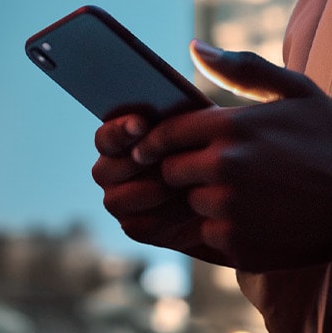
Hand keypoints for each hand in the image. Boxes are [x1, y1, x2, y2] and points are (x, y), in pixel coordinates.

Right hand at [92, 114, 232, 265]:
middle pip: (105, 171)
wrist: (226, 187)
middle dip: (135, 166)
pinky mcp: (135, 227)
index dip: (120, 130)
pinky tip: (192, 206)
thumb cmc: (206, 146)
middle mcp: (110, 172)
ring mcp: (119, 201)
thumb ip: (175, 116)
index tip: (142, 125)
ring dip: (152, 191)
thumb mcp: (195, 126)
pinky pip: (139, 226)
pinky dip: (165, 217)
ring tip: (186, 183)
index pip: (106, 137)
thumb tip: (164, 105)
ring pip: (117, 200)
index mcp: (117, 142)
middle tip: (166, 161)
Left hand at [126, 40, 331, 272]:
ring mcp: (231, 210)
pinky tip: (255, 218)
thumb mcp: (297, 91)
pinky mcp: (238, 246)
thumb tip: (194, 47)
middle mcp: (225, 168)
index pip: (167, 134)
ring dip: (205, 200)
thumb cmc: (331, 140)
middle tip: (208, 170)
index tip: (151, 147)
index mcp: (233, 127)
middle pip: (171, 173)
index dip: (155, 141)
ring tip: (242, 194)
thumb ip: (242, 68)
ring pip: (191, 205)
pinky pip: (210, 236)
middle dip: (184, 170)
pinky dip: (224, 229)